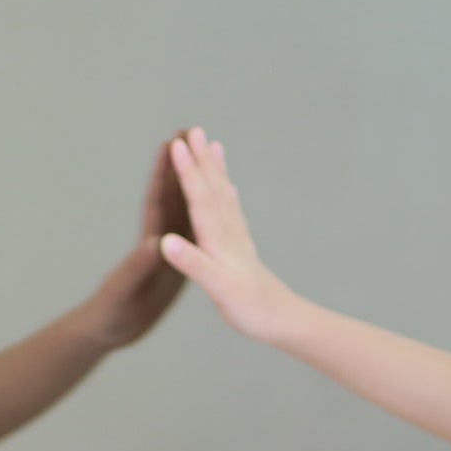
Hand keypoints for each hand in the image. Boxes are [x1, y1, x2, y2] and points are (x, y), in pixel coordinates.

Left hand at [75, 135, 191, 349]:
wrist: (110, 332)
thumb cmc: (111, 313)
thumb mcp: (124, 292)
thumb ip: (138, 268)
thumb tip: (153, 243)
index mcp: (146, 243)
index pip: (156, 200)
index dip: (163, 172)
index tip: (173, 141)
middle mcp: (157, 239)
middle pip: (172, 195)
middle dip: (182, 165)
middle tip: (195, 132)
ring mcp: (168, 250)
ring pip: (186, 211)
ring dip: (196, 185)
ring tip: (210, 158)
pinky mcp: (176, 265)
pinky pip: (194, 234)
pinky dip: (205, 219)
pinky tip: (219, 208)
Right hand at [157, 127, 301, 344]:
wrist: (282, 320)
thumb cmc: (250, 308)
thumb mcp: (218, 289)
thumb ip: (194, 264)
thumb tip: (167, 242)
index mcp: (218, 239)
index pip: (199, 198)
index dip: (187, 171)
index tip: (177, 144)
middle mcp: (229, 232)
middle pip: (213, 188)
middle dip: (201, 159)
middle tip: (194, 129)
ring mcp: (237, 238)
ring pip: (224, 195)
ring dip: (216, 170)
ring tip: (213, 145)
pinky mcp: (242, 248)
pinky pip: (232, 211)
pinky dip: (227, 194)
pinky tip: (229, 188)